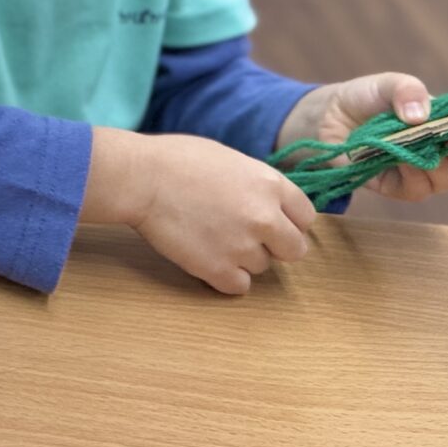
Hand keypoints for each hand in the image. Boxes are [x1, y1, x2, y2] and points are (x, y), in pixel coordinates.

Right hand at [91, 128, 315, 295]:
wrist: (141, 179)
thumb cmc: (178, 160)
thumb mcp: (231, 160)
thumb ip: (258, 185)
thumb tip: (270, 205)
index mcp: (270, 185)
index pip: (306, 217)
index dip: (288, 221)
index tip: (271, 222)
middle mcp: (265, 218)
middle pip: (295, 250)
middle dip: (275, 246)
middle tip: (247, 237)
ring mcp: (242, 246)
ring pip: (262, 267)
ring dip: (243, 258)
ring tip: (213, 238)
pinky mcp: (218, 270)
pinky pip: (238, 286)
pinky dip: (224, 277)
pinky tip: (206, 256)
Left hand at [277, 72, 447, 202]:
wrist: (327, 117)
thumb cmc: (365, 98)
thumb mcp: (387, 84)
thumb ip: (407, 90)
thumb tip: (422, 116)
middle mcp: (441, 153)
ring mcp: (421, 173)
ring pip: (446, 180)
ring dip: (433, 163)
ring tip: (414, 144)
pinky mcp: (397, 188)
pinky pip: (416, 190)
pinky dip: (411, 174)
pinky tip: (398, 158)